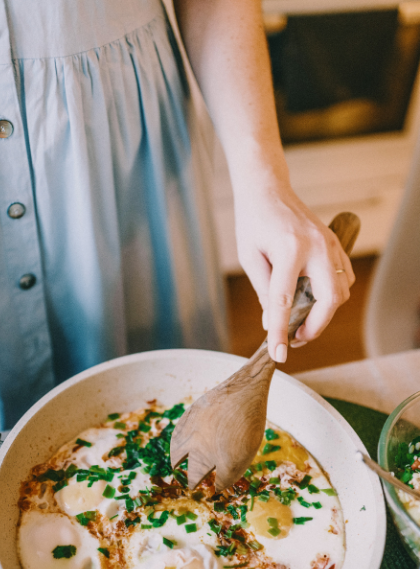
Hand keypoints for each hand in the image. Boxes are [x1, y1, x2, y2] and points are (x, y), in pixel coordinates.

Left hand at [234, 178, 354, 362]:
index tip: (278, 354)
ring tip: (301, 320)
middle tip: (295, 338)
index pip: (285, 301)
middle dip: (315, 326)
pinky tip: (312, 299)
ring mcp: (331, 244)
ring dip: (324, 312)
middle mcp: (317, 247)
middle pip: (330, 299)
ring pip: (341, 291)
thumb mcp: (250, 258)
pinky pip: (344, 277)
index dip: (280, 331)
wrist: (268, 189)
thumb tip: (271, 324)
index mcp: (290, 249)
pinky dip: (332, 295)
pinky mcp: (335, 244)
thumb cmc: (253, 221)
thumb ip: (264, 292)